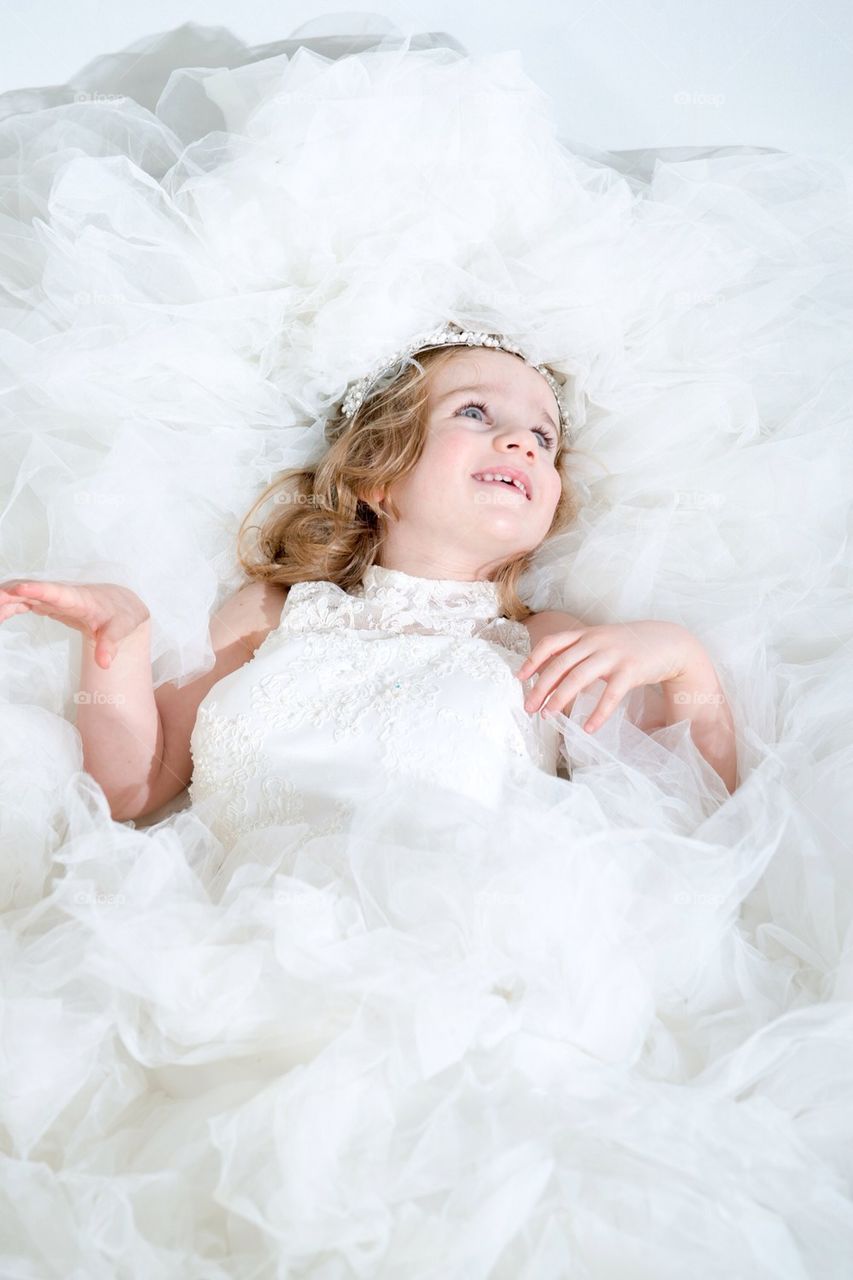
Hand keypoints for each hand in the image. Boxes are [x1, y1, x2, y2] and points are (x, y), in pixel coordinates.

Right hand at [0, 579, 149, 668]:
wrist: (119, 604)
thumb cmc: (119, 615)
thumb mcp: (121, 630)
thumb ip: (111, 644)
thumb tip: (104, 663)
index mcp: (79, 599)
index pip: (56, 592)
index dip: (37, 589)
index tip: (17, 588)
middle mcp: (62, 594)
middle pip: (30, 590)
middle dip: (9, 595)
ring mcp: (52, 597)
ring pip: (22, 594)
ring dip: (4, 602)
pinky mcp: (47, 602)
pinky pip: (22, 602)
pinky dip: (8, 608)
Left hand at [515, 620, 699, 732]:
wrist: (670, 642)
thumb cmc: (630, 646)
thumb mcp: (601, 642)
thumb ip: (579, 653)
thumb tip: (552, 674)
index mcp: (586, 634)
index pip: (551, 643)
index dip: (533, 660)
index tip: (520, 678)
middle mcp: (596, 641)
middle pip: (560, 664)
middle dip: (541, 687)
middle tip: (529, 708)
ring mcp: (613, 655)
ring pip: (579, 677)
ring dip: (560, 699)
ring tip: (549, 716)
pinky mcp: (631, 670)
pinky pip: (610, 695)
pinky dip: (597, 713)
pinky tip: (588, 728)